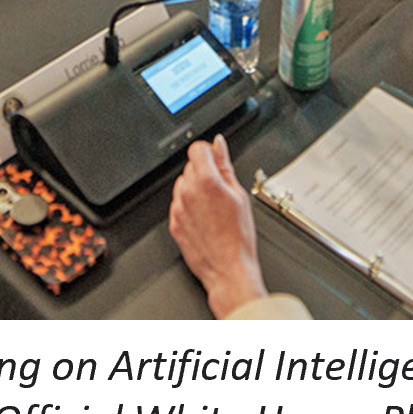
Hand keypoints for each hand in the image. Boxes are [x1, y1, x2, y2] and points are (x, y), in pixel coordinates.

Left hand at [169, 136, 266, 318]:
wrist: (228, 270)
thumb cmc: (238, 237)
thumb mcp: (239, 195)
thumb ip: (225, 165)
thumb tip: (219, 144)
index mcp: (205, 181)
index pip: (197, 148)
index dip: (208, 152)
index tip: (215, 159)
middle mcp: (187, 192)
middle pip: (190, 166)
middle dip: (204, 172)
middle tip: (220, 191)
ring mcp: (178, 208)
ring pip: (183, 185)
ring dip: (195, 189)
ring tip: (213, 208)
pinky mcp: (173, 223)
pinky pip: (179, 204)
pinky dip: (189, 206)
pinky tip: (205, 219)